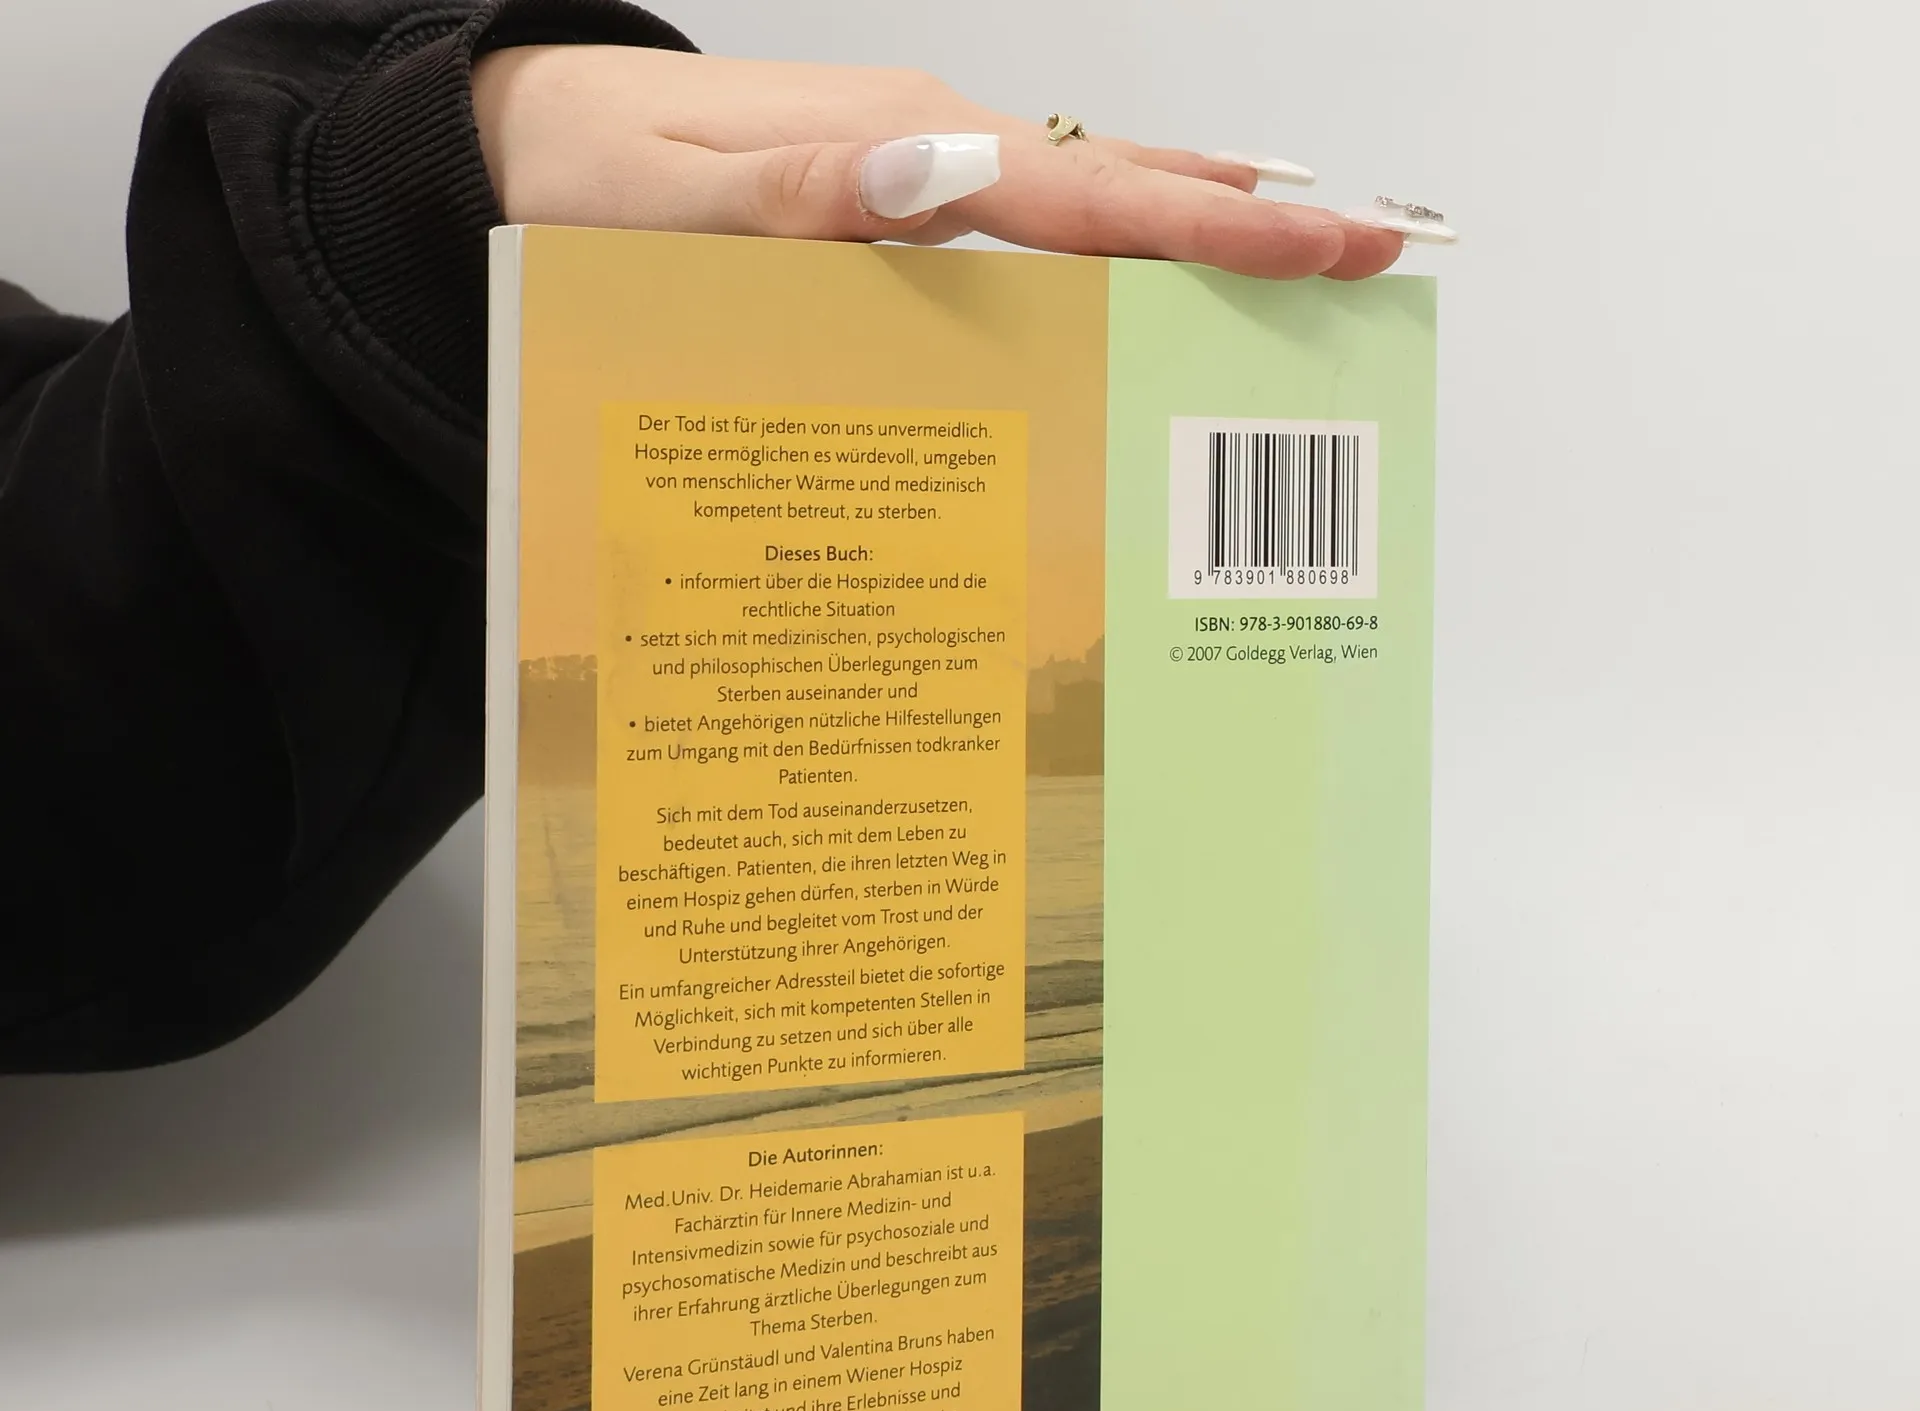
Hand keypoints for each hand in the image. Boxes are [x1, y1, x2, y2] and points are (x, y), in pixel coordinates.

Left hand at [471, 48, 1403, 281]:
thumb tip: (942, 171)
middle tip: (1376, 253)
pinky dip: (1123, 238)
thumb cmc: (589, 192)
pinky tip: (1163, 260)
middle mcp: (934, 146)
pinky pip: (1040, 218)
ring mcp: (924, 163)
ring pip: (1095, 198)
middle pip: (1125, 187)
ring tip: (1309, 258)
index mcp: (906, 148)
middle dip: (1253, 223)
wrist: (529, 146)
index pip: (1091, 198)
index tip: (1323, 248)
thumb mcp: (674, 205)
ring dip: (1203, 227)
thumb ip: (807, 196)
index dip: (1214, 230)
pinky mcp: (902, 189)